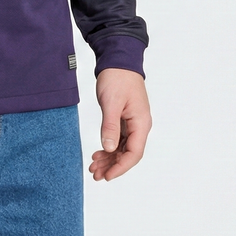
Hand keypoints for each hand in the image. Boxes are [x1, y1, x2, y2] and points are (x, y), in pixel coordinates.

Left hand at [89, 67, 150, 181]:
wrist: (118, 59)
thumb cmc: (117, 77)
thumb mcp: (111, 102)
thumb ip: (110, 127)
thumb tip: (110, 149)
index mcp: (141, 123)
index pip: (134, 153)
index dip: (120, 167)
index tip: (107, 176)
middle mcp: (140, 125)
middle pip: (128, 153)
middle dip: (112, 165)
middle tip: (95, 174)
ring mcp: (133, 122)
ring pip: (123, 147)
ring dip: (109, 158)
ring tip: (94, 166)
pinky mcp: (125, 118)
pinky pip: (119, 138)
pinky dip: (109, 147)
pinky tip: (98, 152)